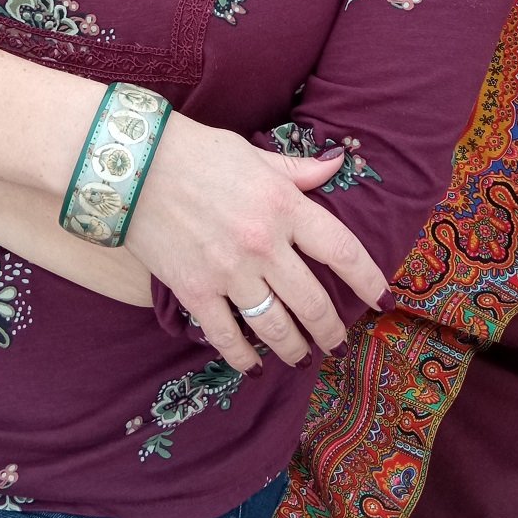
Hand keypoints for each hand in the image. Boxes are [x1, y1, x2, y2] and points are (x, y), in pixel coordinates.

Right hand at [124, 112, 389, 373]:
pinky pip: (227, 336)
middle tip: (337, 342)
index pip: (342, 250)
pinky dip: (243, 356)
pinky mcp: (195, 290)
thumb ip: (297, 171)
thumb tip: (337, 165)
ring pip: (275, 326)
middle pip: (313, 301)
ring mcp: (229, 271)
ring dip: (294, 348)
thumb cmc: (197, 152)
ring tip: (302, 357)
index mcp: (284, 206)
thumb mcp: (254, 154)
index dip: (368, 279)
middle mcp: (263, 244)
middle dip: (331, 329)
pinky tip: (254, 365)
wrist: (134, 166)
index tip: (383, 299)